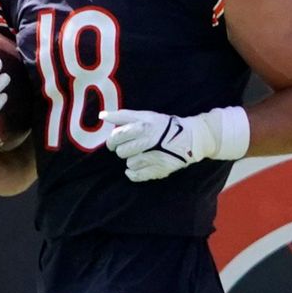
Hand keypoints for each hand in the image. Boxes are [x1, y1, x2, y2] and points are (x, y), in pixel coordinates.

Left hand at [101, 106, 245, 181]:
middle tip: (133, 147)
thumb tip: (101, 116)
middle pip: (121, 152)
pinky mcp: (158, 170)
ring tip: (143, 154)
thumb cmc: (163, 126)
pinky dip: (134, 173)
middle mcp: (147, 141)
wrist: (190, 138)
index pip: (117, 136)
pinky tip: (139, 167)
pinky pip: (136, 176)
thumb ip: (122, 116)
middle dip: (124, 150)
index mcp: (142, 126)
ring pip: (129, 163)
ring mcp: (153, 157)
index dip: (112, 140)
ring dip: (133, 160)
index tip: (114, 142)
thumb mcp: (145, 116)